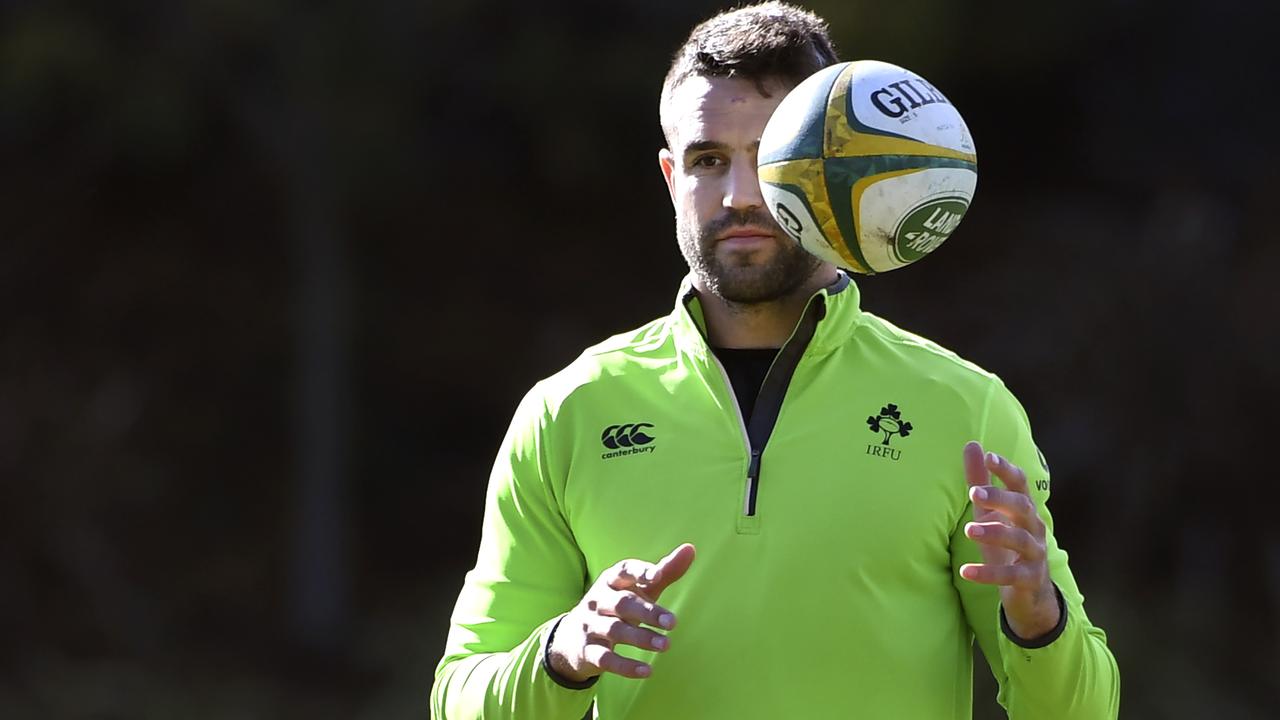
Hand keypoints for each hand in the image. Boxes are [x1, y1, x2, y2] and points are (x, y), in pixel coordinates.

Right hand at [548, 543, 695, 681]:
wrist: (572, 637)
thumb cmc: (617, 606)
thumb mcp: (638, 589)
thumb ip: (664, 571)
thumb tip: (691, 548)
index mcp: (611, 581)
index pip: (623, 571)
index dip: (639, 572)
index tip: (657, 575)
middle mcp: (598, 601)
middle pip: (622, 604)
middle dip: (647, 612)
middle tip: (673, 622)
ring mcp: (590, 626)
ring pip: (615, 631)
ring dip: (641, 638)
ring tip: (666, 645)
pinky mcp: (588, 652)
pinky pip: (606, 659)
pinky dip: (626, 666)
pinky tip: (647, 671)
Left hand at [959, 441, 1059, 640]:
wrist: (1029, 592)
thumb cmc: (1006, 544)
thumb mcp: (990, 513)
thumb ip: (980, 481)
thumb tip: (972, 444)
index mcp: (1024, 509)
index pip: (1020, 484)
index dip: (1007, 470)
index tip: (990, 456)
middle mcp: (1034, 528)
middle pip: (1023, 507)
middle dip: (1000, 499)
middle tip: (974, 493)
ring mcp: (1036, 554)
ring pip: (1020, 540)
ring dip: (994, 534)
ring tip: (969, 530)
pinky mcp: (1030, 579)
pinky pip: (1011, 575)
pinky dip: (988, 574)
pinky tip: (966, 571)